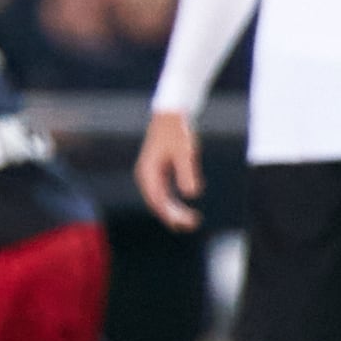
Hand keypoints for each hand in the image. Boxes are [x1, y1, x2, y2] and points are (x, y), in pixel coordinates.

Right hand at [134, 110, 201, 230]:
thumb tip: (192, 194)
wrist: (171, 116)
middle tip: (194, 224)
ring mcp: (151, 176)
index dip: (171, 213)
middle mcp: (146, 176)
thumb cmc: (177, 132)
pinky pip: (164, 194)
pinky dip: (173, 204)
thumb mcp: (185, 152)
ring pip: (160, 201)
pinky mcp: (159, 174)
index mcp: (148, 172)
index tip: (187, 220)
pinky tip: (185, 210)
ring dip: (173, 212)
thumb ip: (187, 172)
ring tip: (191, 222)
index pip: (157, 199)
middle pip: (157, 203)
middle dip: (174, 216)